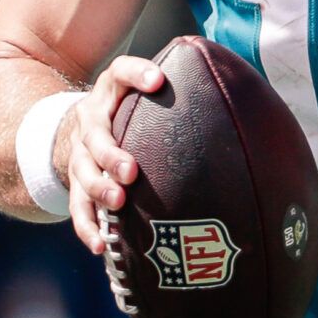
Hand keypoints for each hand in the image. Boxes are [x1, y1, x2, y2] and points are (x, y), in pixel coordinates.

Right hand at [61, 55, 163, 252]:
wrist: (80, 124)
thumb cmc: (131, 109)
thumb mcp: (145, 91)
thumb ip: (182, 91)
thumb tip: (242, 101)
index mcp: (111, 91)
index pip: (121, 72)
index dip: (137, 74)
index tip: (158, 81)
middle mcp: (91, 119)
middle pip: (95, 135)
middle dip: (112, 154)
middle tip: (131, 171)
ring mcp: (80, 151)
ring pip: (82, 171)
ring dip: (99, 188)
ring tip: (118, 203)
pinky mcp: (75, 181)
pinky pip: (77, 206)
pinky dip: (87, 226)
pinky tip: (101, 245)